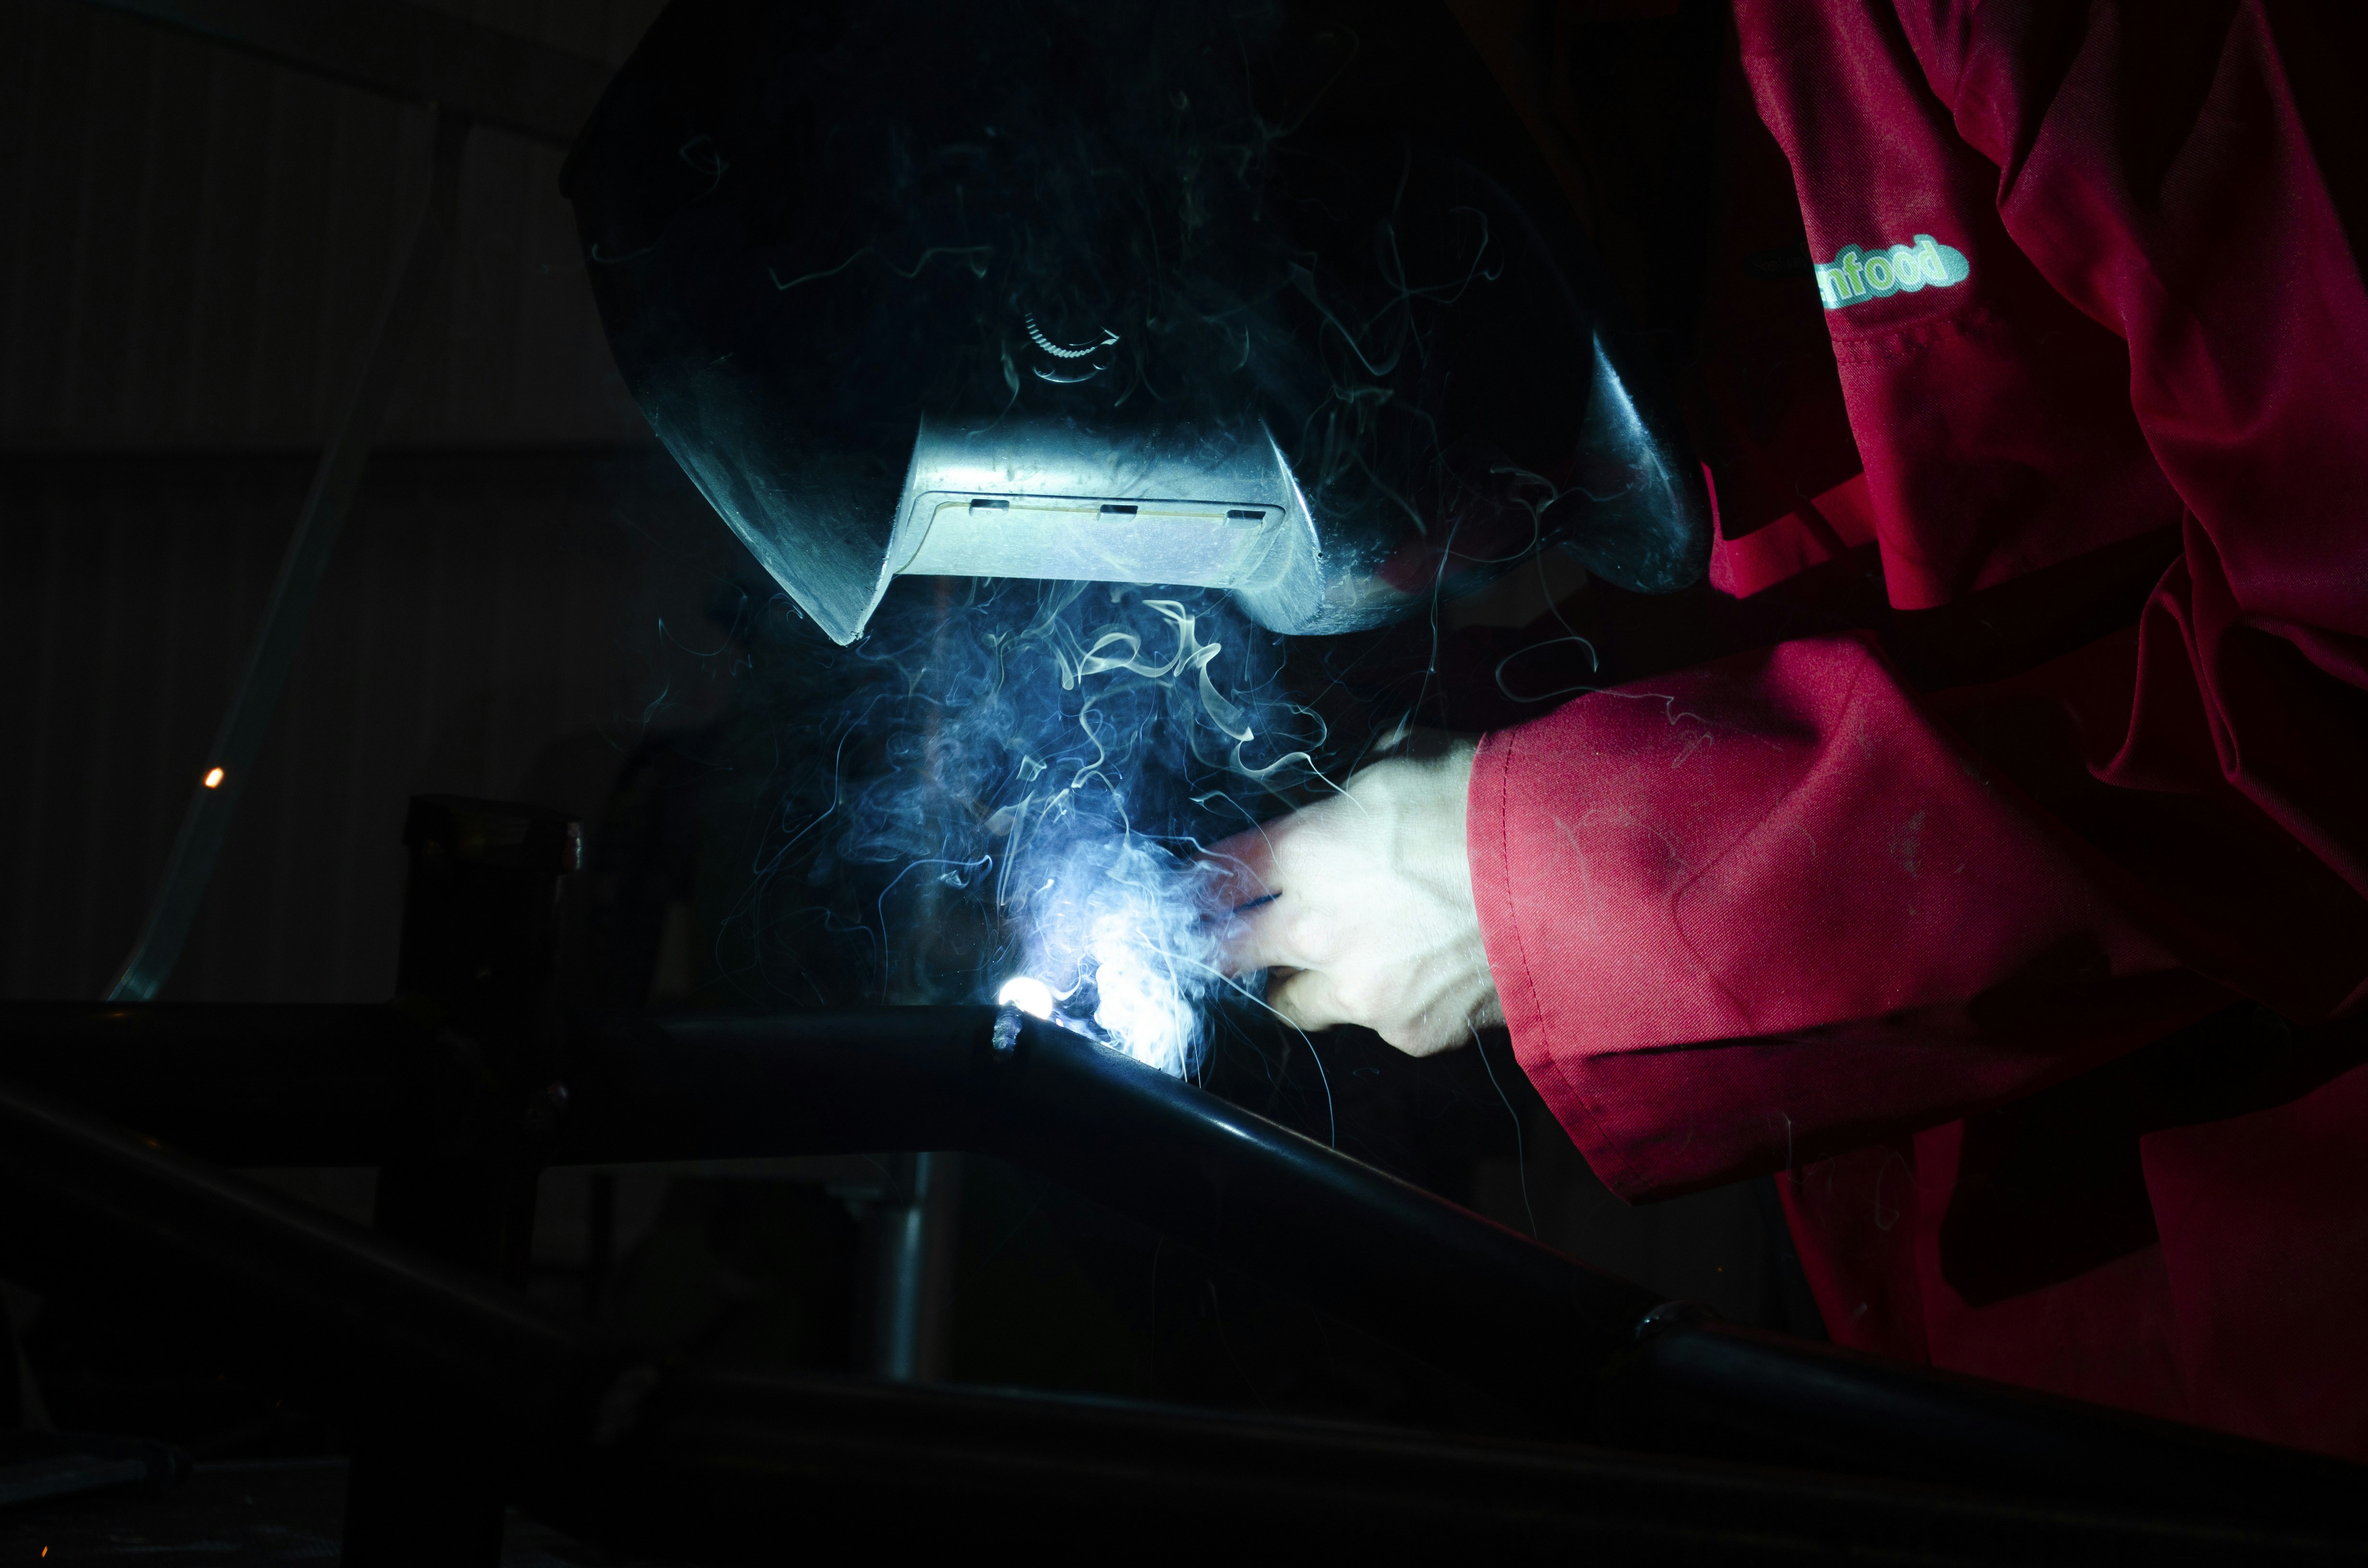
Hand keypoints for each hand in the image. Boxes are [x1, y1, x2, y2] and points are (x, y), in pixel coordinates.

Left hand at [1208, 734, 1501, 1055]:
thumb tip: (1349, 798)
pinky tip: (1423, 976)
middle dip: (1223, 945)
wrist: (1565, 874)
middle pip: (1225, 952)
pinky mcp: (1407, 1031)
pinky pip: (1374, 1022)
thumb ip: (1353, 792)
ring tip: (1331, 964)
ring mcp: (1358, 988)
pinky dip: (1388, 1003)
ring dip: (1298, 983)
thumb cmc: (1483, 798)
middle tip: (1234, 939)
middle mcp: (1313, 927)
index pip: (1216, 876)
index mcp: (1304, 851)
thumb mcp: (1403, 760)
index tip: (1187, 894)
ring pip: (1289, 1003)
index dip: (1196, 886)